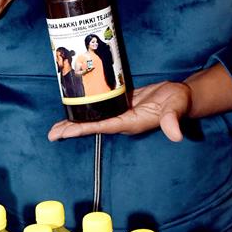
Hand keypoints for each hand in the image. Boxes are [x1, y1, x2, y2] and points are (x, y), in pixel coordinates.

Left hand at [48, 80, 192, 142]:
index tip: (66, 132)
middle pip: (92, 127)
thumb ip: (172, 120)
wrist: (180, 96)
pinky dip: (86, 110)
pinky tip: (74, 109)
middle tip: (51, 134)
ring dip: (75, 123)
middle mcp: (122, 121)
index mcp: (130, 123)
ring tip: (55, 127)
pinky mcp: (120, 105)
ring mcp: (120, 114)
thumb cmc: (178, 102)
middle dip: (72, 130)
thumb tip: (175, 135)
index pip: (102, 127)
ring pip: (93, 120)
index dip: (84, 129)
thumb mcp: (176, 108)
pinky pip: (99, 110)